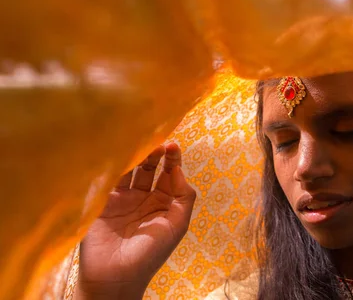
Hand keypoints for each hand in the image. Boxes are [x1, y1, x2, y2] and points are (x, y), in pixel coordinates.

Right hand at [74, 143, 195, 298]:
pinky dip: (115, 165)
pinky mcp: (101, 201)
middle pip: (149, 167)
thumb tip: (179, 169)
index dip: (172, 158)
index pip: (169, 173)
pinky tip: (121, 154)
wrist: (115, 277)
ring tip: (142, 145)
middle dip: (154, 153)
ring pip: (129, 169)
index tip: (173, 145)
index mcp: (163, 202)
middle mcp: (142, 197)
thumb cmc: (151, 253)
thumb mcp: (177, 225)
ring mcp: (121, 198)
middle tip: (157, 143)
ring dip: (136, 156)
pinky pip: (108, 178)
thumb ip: (184, 196)